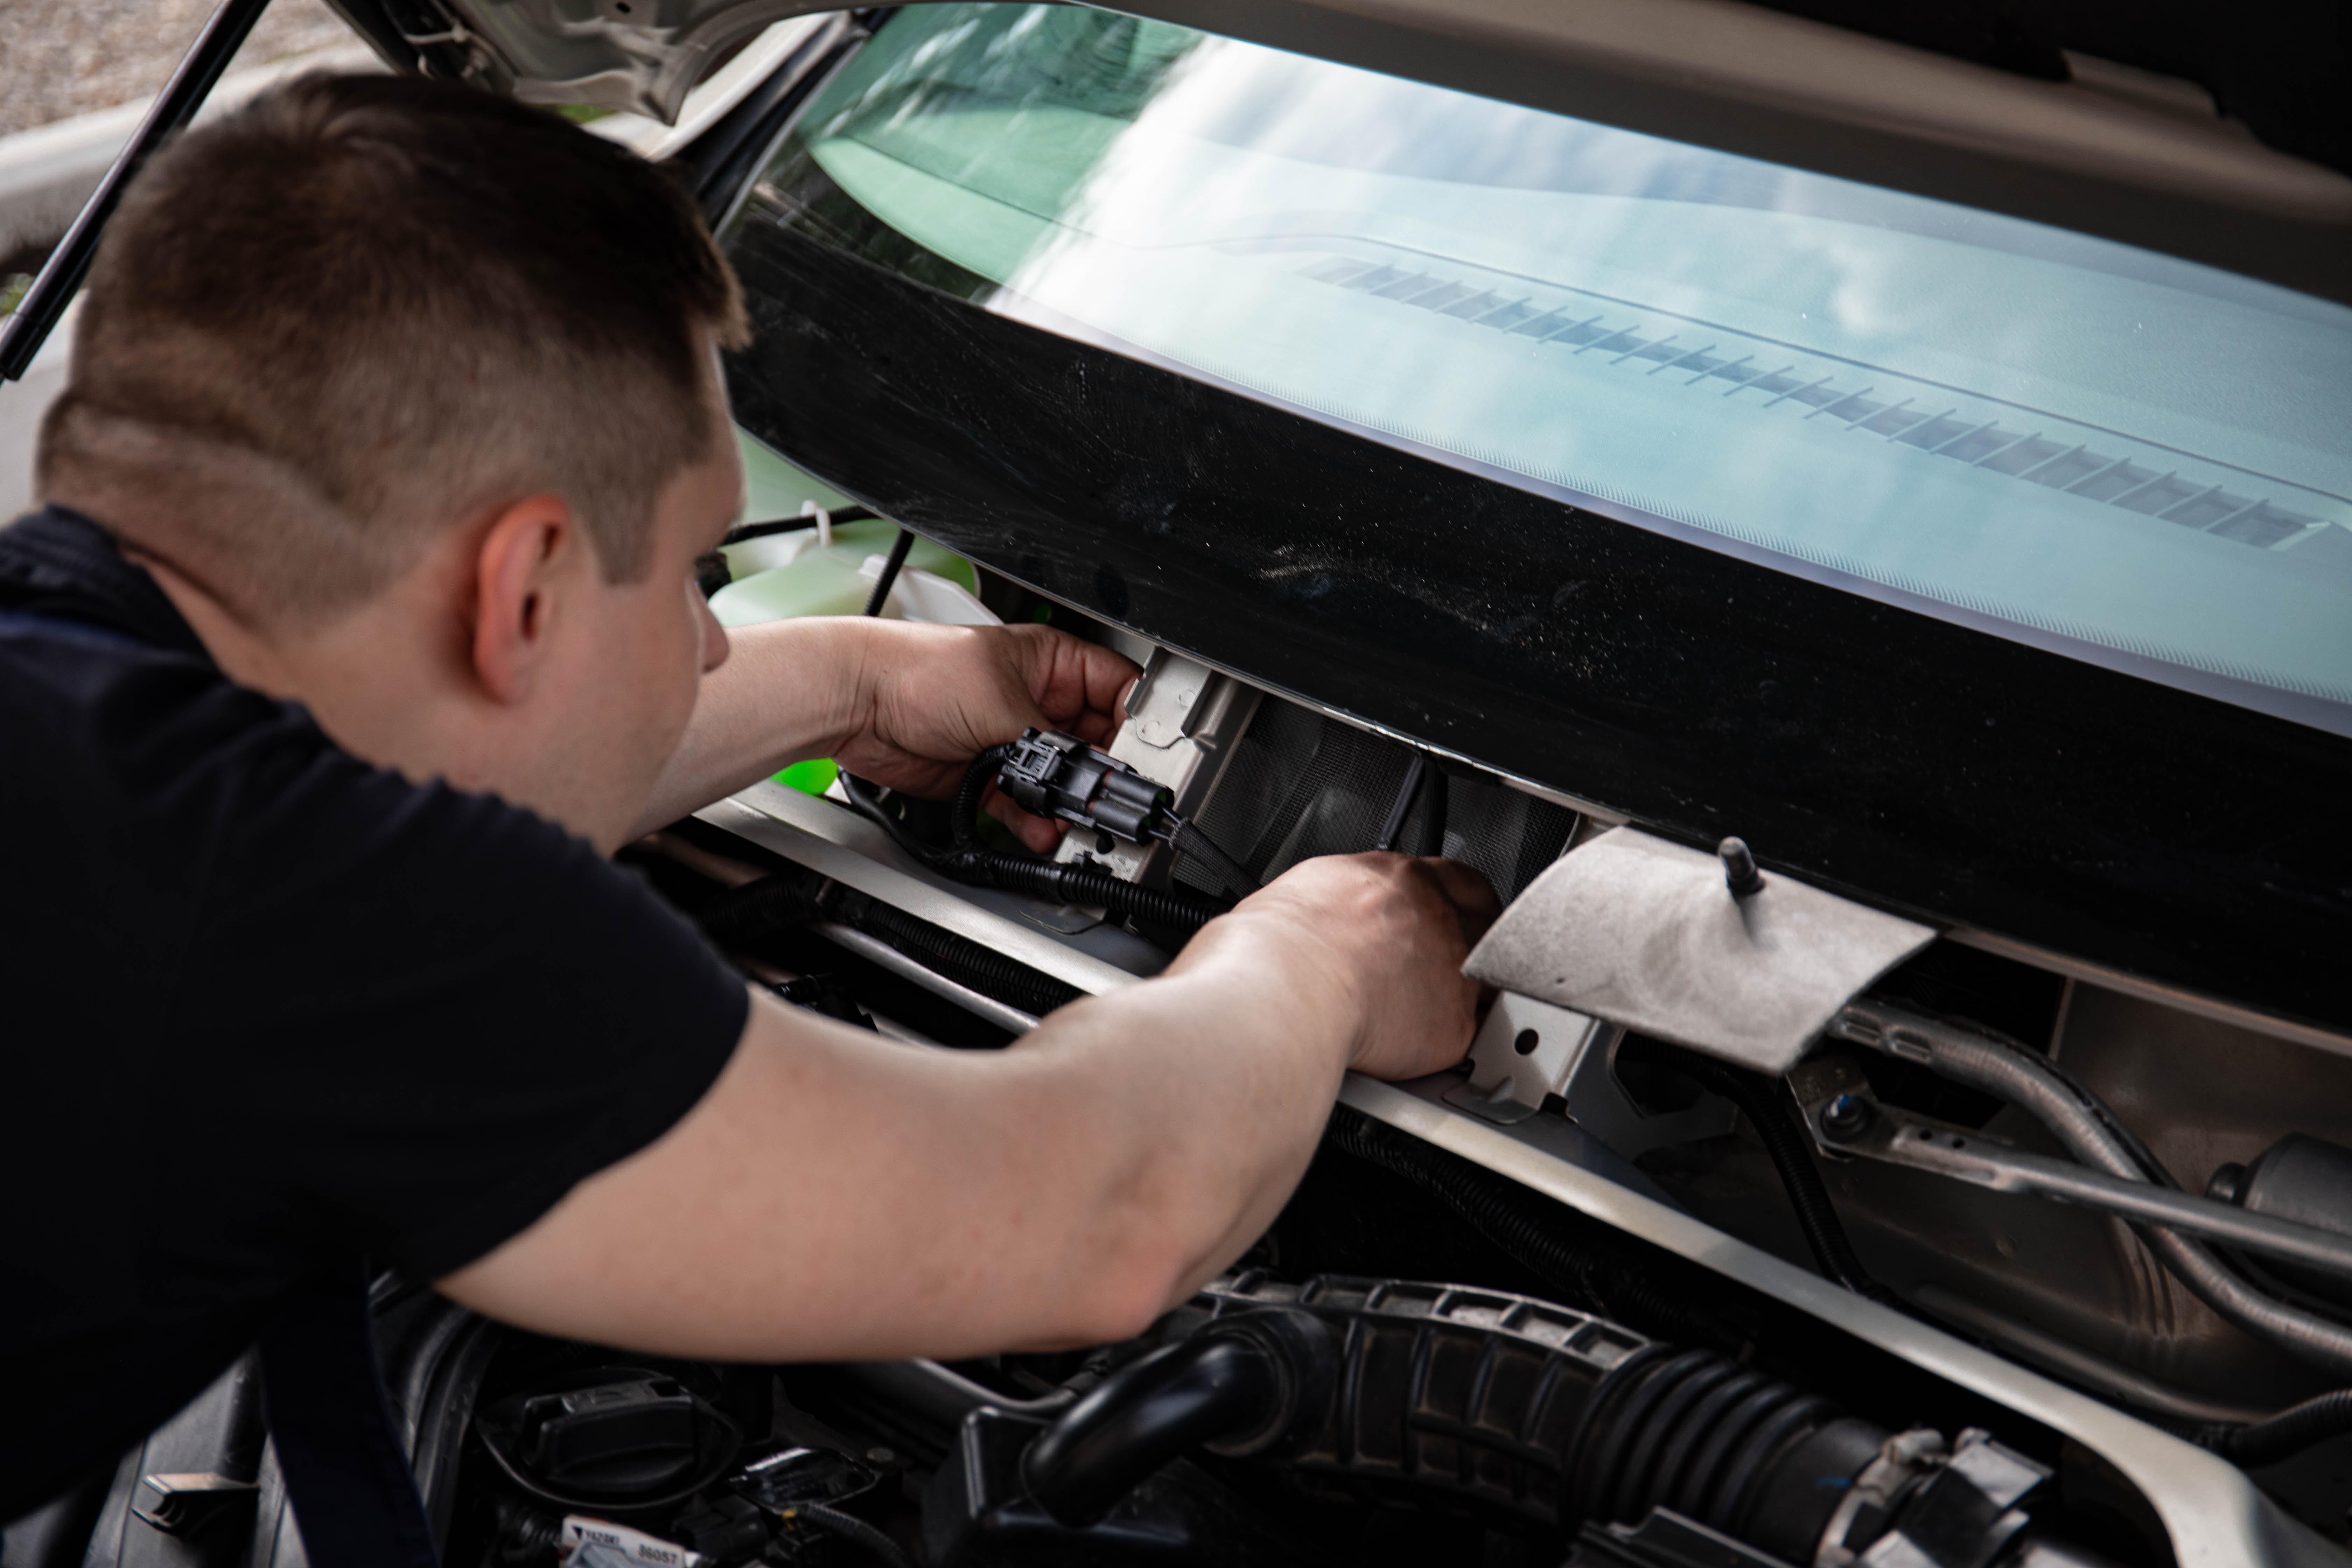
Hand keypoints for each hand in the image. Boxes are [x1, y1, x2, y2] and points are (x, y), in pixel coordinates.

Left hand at [836, 621, 1138, 849]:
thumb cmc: (918, 670)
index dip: (1135, 725)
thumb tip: (1088, 775)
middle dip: (1100, 777)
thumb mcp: (1003, 702)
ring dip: (1067, 806)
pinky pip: (1027, 804)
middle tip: (1106, 800)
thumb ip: (1052, 745)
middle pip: (1095, 745)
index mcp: (1053, 663)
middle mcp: (1039, 702)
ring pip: (1061, 781)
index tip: (1141, 758)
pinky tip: (1041, 830)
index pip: (1119, 690)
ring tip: (1071, 821)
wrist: (858, 703)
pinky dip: (1035, 821)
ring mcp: (1015, 741)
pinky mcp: (990, 776)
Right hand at [1218, 854, 1500, 1080]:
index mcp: (1394, 879)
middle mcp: (1433, 916)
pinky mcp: (1454, 1024)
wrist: (1282, 991)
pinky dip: (1451, 1045)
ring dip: (1464, 996)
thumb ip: (1339, 902)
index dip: (1453, 903)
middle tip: (1447, 967)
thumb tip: (1328, 916)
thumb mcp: (1305, 895)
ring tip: (1428, 1015)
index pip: (1453, 880)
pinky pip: (1471, 1034)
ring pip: (1485, 980)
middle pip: (1486, 924)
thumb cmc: (1273, 948)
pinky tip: (1425, 1050)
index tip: (1445, 917)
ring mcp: (1452, 969)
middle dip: (1474, 945)